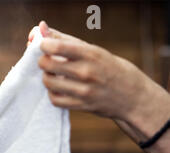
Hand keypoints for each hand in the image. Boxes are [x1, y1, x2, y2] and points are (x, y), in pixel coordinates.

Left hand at [32, 21, 169, 152]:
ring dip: (46, 77)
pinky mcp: (81, 106)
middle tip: (47, 62)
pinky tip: (58, 89)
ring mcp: (84, 90)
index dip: (43, 45)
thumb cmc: (107, 66)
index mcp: (90, 53)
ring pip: (48, 82)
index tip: (44, 46)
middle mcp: (87, 72)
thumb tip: (41, 28)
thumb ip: (64, 39)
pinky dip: (52, 94)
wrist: (131, 94)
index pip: (57, 46)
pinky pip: (55, 100)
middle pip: (47, 64)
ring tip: (53, 75)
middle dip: (42, 61)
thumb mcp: (91, 49)